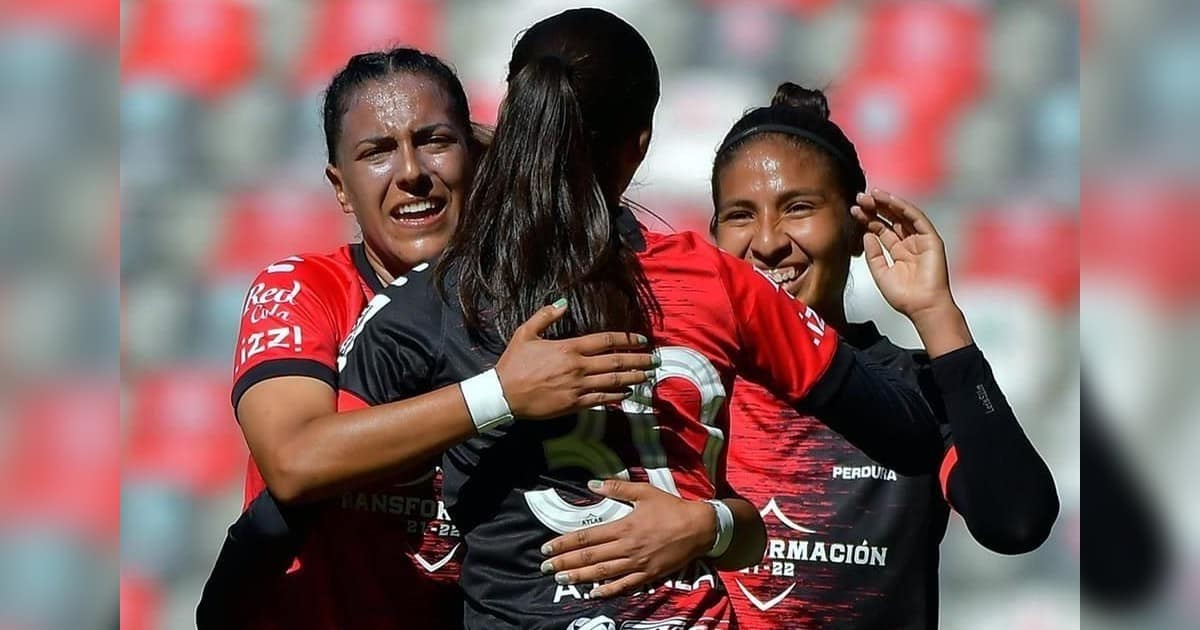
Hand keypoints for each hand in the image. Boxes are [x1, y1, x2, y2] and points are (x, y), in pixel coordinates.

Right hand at [496, 301, 657, 418]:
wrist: (504, 394)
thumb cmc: (514, 363)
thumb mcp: (525, 333)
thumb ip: (545, 316)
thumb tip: (563, 302)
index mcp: (569, 348)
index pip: (606, 340)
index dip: (627, 338)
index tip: (642, 339)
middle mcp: (578, 367)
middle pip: (616, 360)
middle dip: (639, 359)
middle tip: (655, 359)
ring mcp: (578, 386)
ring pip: (613, 380)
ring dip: (633, 377)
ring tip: (648, 375)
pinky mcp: (574, 404)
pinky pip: (602, 399)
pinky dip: (617, 395)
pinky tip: (628, 392)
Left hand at [538, 479, 715, 597]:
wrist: (699, 528)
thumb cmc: (671, 508)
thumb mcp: (644, 491)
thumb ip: (617, 487)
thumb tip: (592, 483)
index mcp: (623, 526)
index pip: (587, 536)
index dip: (565, 543)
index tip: (547, 547)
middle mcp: (626, 547)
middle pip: (590, 557)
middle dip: (565, 562)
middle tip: (546, 567)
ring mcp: (637, 563)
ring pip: (603, 572)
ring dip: (580, 577)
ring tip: (562, 579)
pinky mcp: (648, 574)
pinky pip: (624, 585)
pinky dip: (608, 590)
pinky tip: (593, 593)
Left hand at [853, 189, 971, 355]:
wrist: (922, 307)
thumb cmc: (904, 296)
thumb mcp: (880, 273)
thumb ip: (873, 254)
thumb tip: (866, 233)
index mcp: (897, 251)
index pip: (881, 229)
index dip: (868, 219)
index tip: (854, 210)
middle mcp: (909, 243)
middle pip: (891, 220)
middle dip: (875, 208)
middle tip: (860, 197)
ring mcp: (921, 240)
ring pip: (903, 216)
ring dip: (888, 203)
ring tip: (872, 194)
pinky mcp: (932, 240)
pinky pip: (917, 219)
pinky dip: (903, 208)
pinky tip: (890, 200)